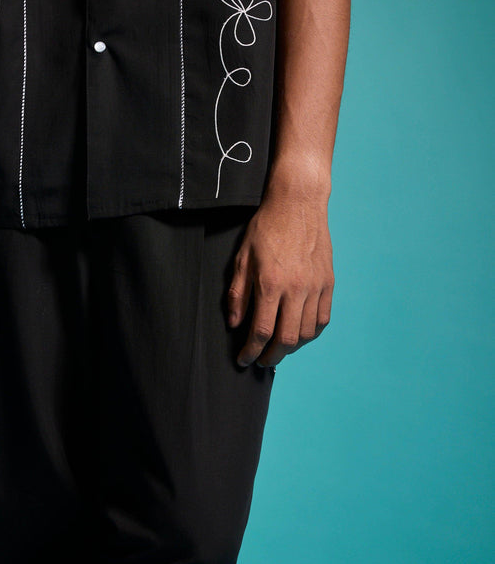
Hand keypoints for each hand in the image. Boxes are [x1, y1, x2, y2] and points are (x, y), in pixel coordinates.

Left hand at [227, 180, 333, 367]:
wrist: (298, 203)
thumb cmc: (267, 227)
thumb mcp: (242, 258)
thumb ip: (238, 294)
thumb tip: (235, 324)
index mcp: (270, 284)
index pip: (260, 331)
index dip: (250, 351)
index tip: (244, 359)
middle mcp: (296, 289)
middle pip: (286, 340)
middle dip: (271, 357)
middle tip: (261, 360)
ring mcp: (315, 287)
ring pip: (306, 333)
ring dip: (291, 348)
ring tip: (278, 348)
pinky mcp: (328, 283)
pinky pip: (322, 319)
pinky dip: (310, 333)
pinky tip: (299, 334)